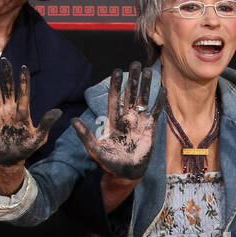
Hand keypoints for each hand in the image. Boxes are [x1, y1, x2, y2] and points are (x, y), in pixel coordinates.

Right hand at [0, 57, 60, 166]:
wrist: (11, 160)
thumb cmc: (26, 148)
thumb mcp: (39, 137)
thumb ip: (46, 124)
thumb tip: (58, 111)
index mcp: (23, 112)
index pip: (24, 93)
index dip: (24, 81)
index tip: (24, 68)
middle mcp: (11, 109)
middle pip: (9, 89)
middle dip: (7, 75)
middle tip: (5, 60)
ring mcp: (0, 114)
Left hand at [72, 62, 160, 179]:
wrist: (126, 173)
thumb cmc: (109, 163)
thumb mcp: (94, 148)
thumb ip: (85, 134)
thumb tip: (72, 121)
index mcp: (114, 120)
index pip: (115, 98)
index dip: (116, 84)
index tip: (117, 70)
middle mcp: (127, 118)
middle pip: (130, 94)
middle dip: (133, 79)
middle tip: (135, 63)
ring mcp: (139, 122)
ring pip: (143, 99)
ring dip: (145, 86)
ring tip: (148, 71)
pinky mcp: (150, 129)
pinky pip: (155, 112)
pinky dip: (159, 101)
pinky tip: (162, 90)